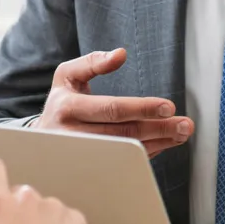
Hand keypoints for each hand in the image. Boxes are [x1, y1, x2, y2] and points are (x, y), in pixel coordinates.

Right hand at [34, 48, 193, 157]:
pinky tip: (165, 143)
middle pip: (124, 132)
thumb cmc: (61, 102)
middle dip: (159, 128)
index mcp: (67, 108)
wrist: (40, 140)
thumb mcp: (67, 75)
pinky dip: (148, 152)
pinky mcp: (90, 169)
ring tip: (181, 133)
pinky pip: (124, 161)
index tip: (168, 106)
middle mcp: (72, 135)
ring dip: (159, 142)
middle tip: (185, 124)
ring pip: (127, 150)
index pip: (111, 109)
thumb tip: (120, 54)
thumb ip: (92, 62)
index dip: (142, 108)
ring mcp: (81, 156)